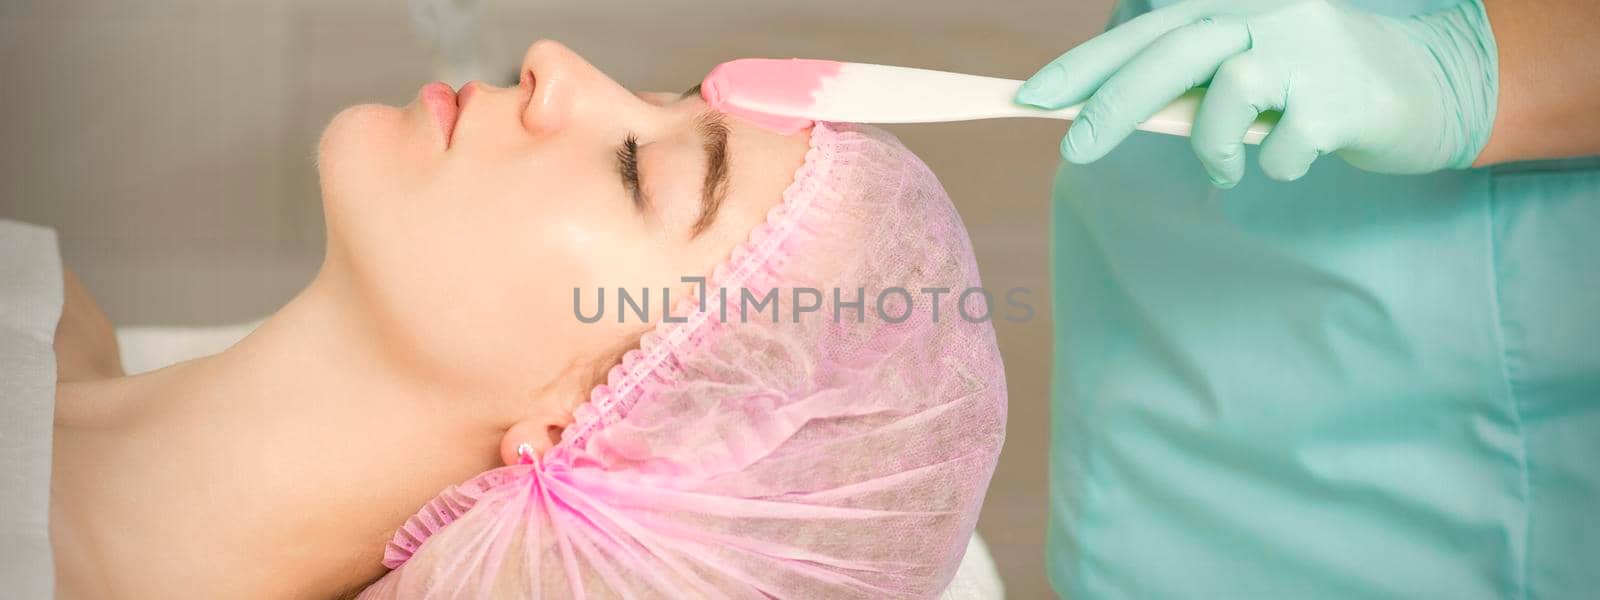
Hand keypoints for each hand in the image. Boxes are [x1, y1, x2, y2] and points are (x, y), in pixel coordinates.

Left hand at [1015, 0, 1497, 187]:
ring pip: (1224, 95)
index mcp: (1234, 2)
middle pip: (1171, 53)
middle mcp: (1268, 13)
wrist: (1431, 86)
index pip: (1144, 31)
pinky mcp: (1341, 98)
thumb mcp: (1248, 65)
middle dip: (1112, 103)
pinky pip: (1279, 147)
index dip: (1085, 63)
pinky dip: (1272, 166)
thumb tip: (1104, 109)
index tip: (1032, 95)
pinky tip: (1290, 158)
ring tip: (1226, 165)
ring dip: (1211, 147)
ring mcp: (1307, 50)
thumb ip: (1189, 78)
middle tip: (1073, 148)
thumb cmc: (1317, 82)